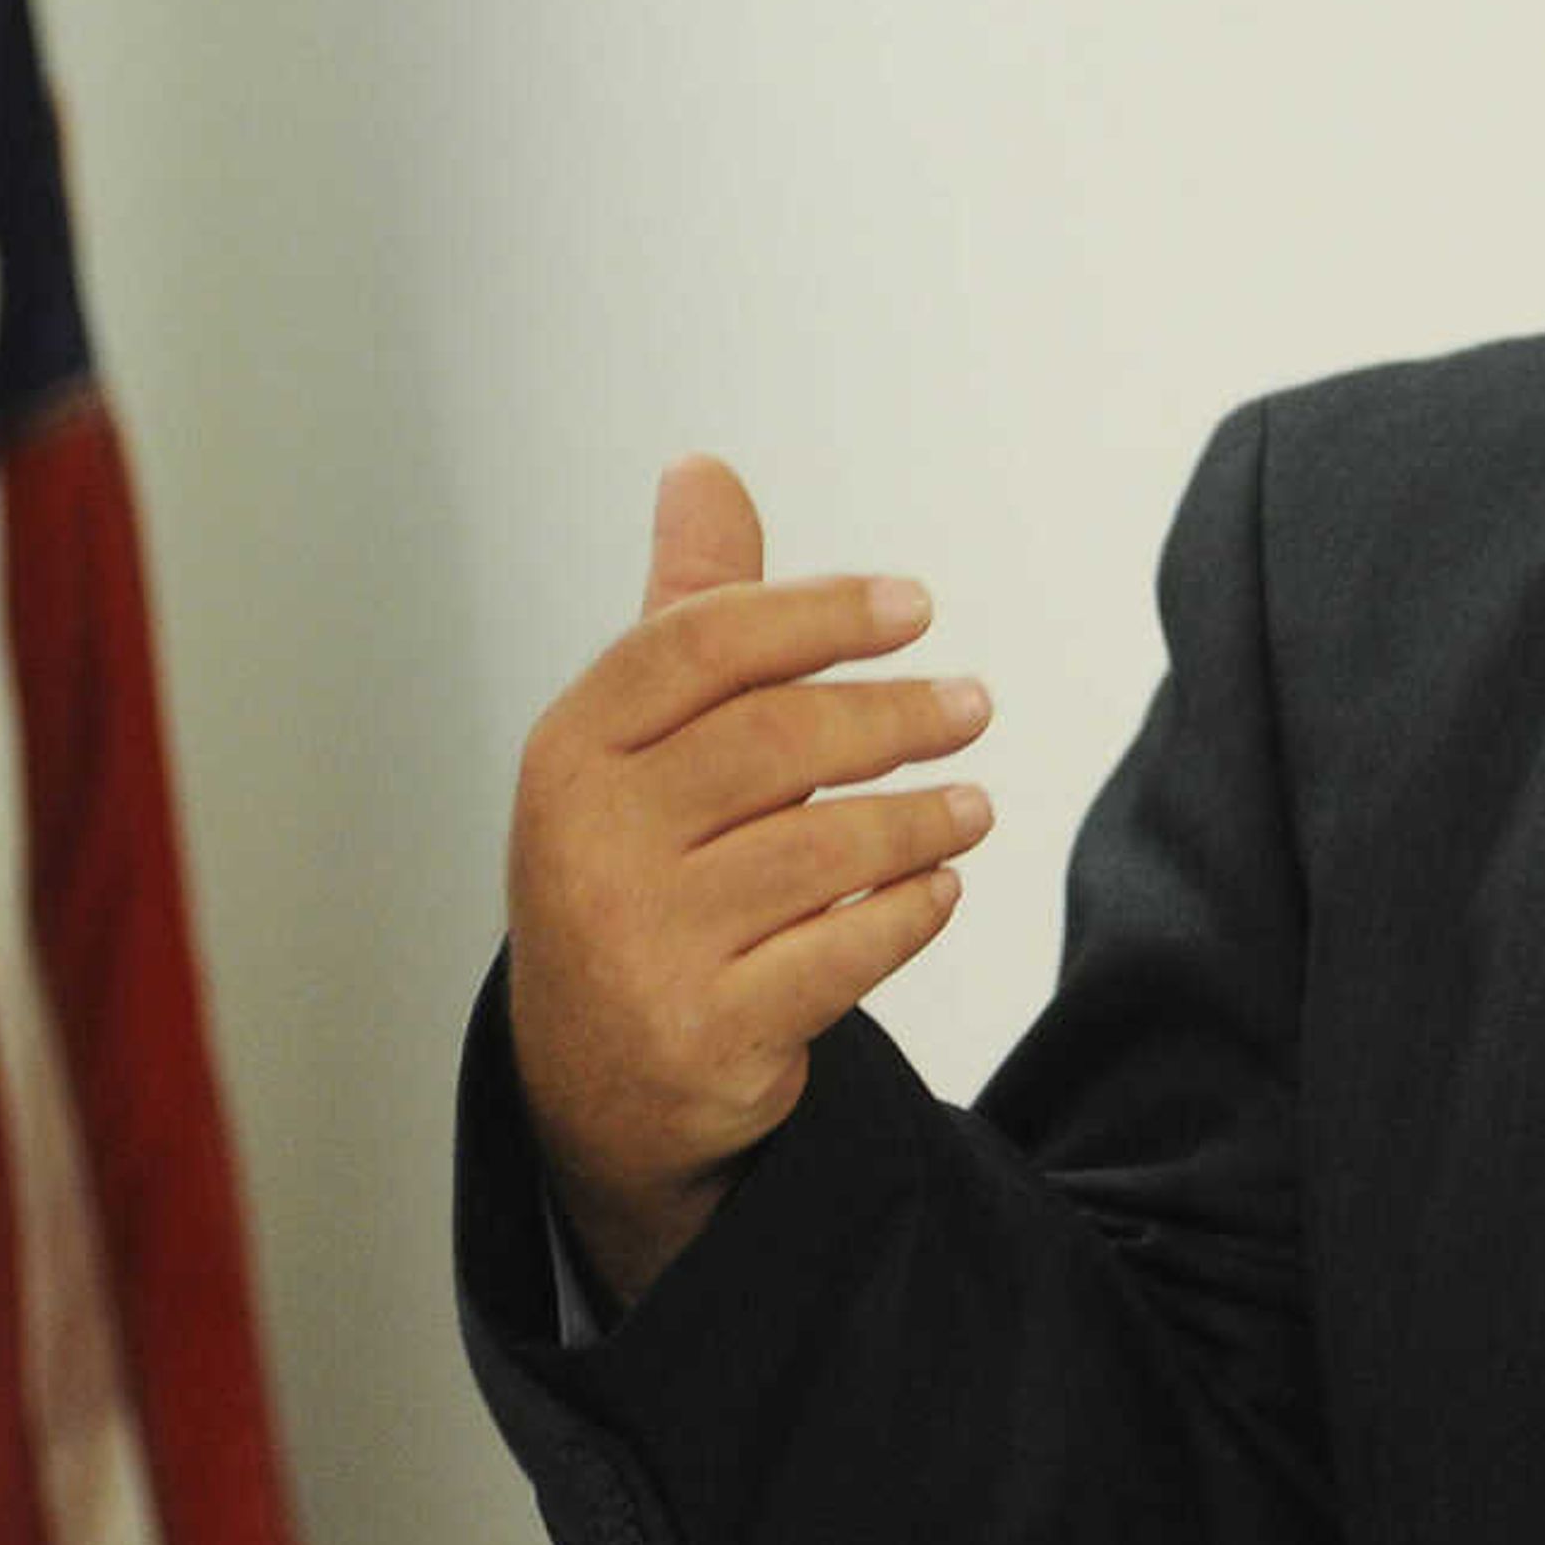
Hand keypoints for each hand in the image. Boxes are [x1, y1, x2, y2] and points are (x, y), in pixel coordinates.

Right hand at [505, 456, 994, 1307]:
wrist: (593, 1077)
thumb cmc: (636, 869)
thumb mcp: (638, 745)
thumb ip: (691, 612)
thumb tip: (702, 467)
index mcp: (571, 748)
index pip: (701, 641)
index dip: (818, 612)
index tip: (916, 606)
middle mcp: (590, 840)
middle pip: (777, 740)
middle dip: (895, 715)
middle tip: (973, 704)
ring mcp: (642, 943)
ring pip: (824, 849)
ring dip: (921, 820)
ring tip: (973, 805)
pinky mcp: (706, 1029)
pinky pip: (845, 953)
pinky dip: (910, 914)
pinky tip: (940, 890)